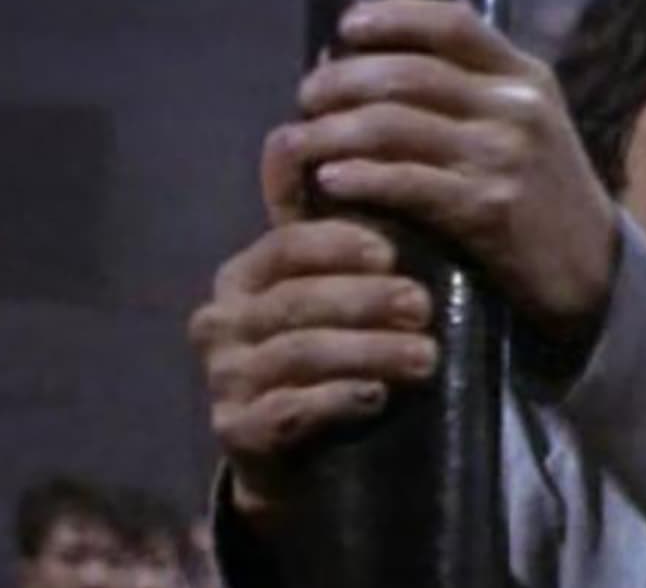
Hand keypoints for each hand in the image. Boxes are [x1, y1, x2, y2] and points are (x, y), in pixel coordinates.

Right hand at [188, 220, 437, 516]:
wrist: (293, 458)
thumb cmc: (323, 360)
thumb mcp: (329, 301)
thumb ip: (346, 250)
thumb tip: (380, 187)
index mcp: (242, 277)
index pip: (286, 245)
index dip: (339, 245)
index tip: (390, 254)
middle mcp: (221, 322)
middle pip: (297, 299)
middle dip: (366, 300)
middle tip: (422, 307)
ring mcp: (224, 378)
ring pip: (298, 352)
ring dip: (367, 351)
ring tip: (424, 356)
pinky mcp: (235, 430)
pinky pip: (286, 410)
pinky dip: (336, 400)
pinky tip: (376, 396)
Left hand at [273, 0, 617, 336]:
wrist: (593, 272)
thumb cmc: (541, 197)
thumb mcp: (523, 128)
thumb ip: (468, 94)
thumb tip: (368, 64)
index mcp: (525, 77)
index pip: (452, 23)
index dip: (393, 17)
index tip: (345, 27)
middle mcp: (517, 107)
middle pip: (410, 73)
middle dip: (344, 80)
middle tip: (305, 96)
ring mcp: (506, 156)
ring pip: (396, 126)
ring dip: (335, 131)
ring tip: (300, 141)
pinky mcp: (490, 208)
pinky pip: (407, 183)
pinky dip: (359, 177)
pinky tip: (329, 181)